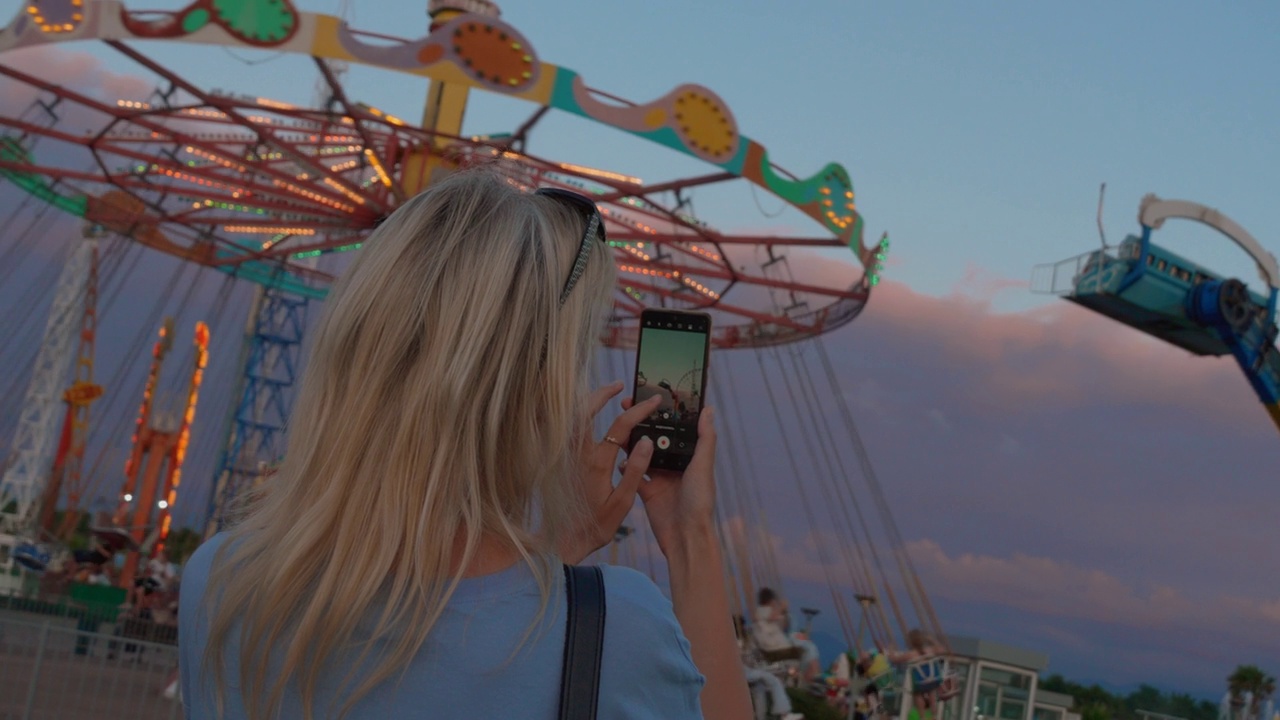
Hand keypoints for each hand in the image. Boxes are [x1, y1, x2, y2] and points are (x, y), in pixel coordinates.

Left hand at [559, 382, 661, 563]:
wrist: (564, 539)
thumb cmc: (596, 525)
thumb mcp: (622, 502)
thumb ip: (635, 471)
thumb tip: (646, 442)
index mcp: (596, 463)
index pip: (621, 427)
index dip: (639, 411)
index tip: (653, 402)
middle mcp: (578, 454)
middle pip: (586, 411)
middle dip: (603, 393)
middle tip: (618, 384)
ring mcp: (566, 456)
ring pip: (572, 418)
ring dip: (587, 402)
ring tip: (604, 393)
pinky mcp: (561, 461)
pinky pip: (567, 430)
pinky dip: (576, 416)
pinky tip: (585, 415)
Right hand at [619, 398, 717, 558]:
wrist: (685, 538)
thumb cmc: (699, 503)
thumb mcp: (703, 467)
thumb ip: (704, 439)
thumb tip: (708, 409)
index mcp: (690, 457)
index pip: (676, 428)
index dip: (664, 413)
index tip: (651, 396)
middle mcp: (675, 465)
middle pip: (656, 438)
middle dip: (643, 423)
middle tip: (627, 405)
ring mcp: (660, 478)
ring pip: (642, 454)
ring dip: (632, 441)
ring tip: (618, 427)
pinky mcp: (647, 492)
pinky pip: (633, 475)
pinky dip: (626, 467)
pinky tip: (617, 458)